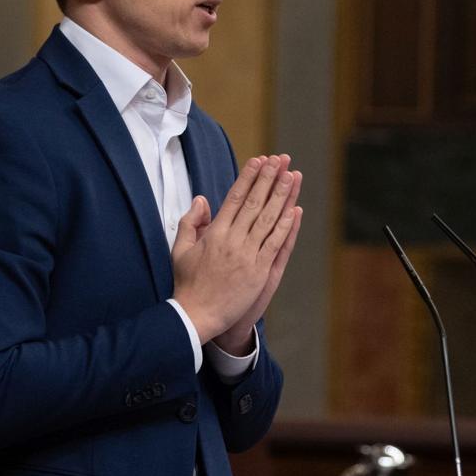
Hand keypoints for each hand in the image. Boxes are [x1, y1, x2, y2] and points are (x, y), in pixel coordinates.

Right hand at [172, 155, 301, 344]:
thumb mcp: (180, 250)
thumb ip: (191, 222)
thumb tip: (202, 200)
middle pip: (254, 203)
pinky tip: (295, 211)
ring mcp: (248, 256)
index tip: (258, 161)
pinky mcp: (259, 272)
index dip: (248, 178)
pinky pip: (276, 244)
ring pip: (268, 220)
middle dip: (268, 179)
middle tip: (280, 160)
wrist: (197, 315)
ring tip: (292, 177)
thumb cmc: (187, 284)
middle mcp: (233, 241)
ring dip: (282, 197)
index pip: (234, 198)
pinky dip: (286, 227)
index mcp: (214, 234)